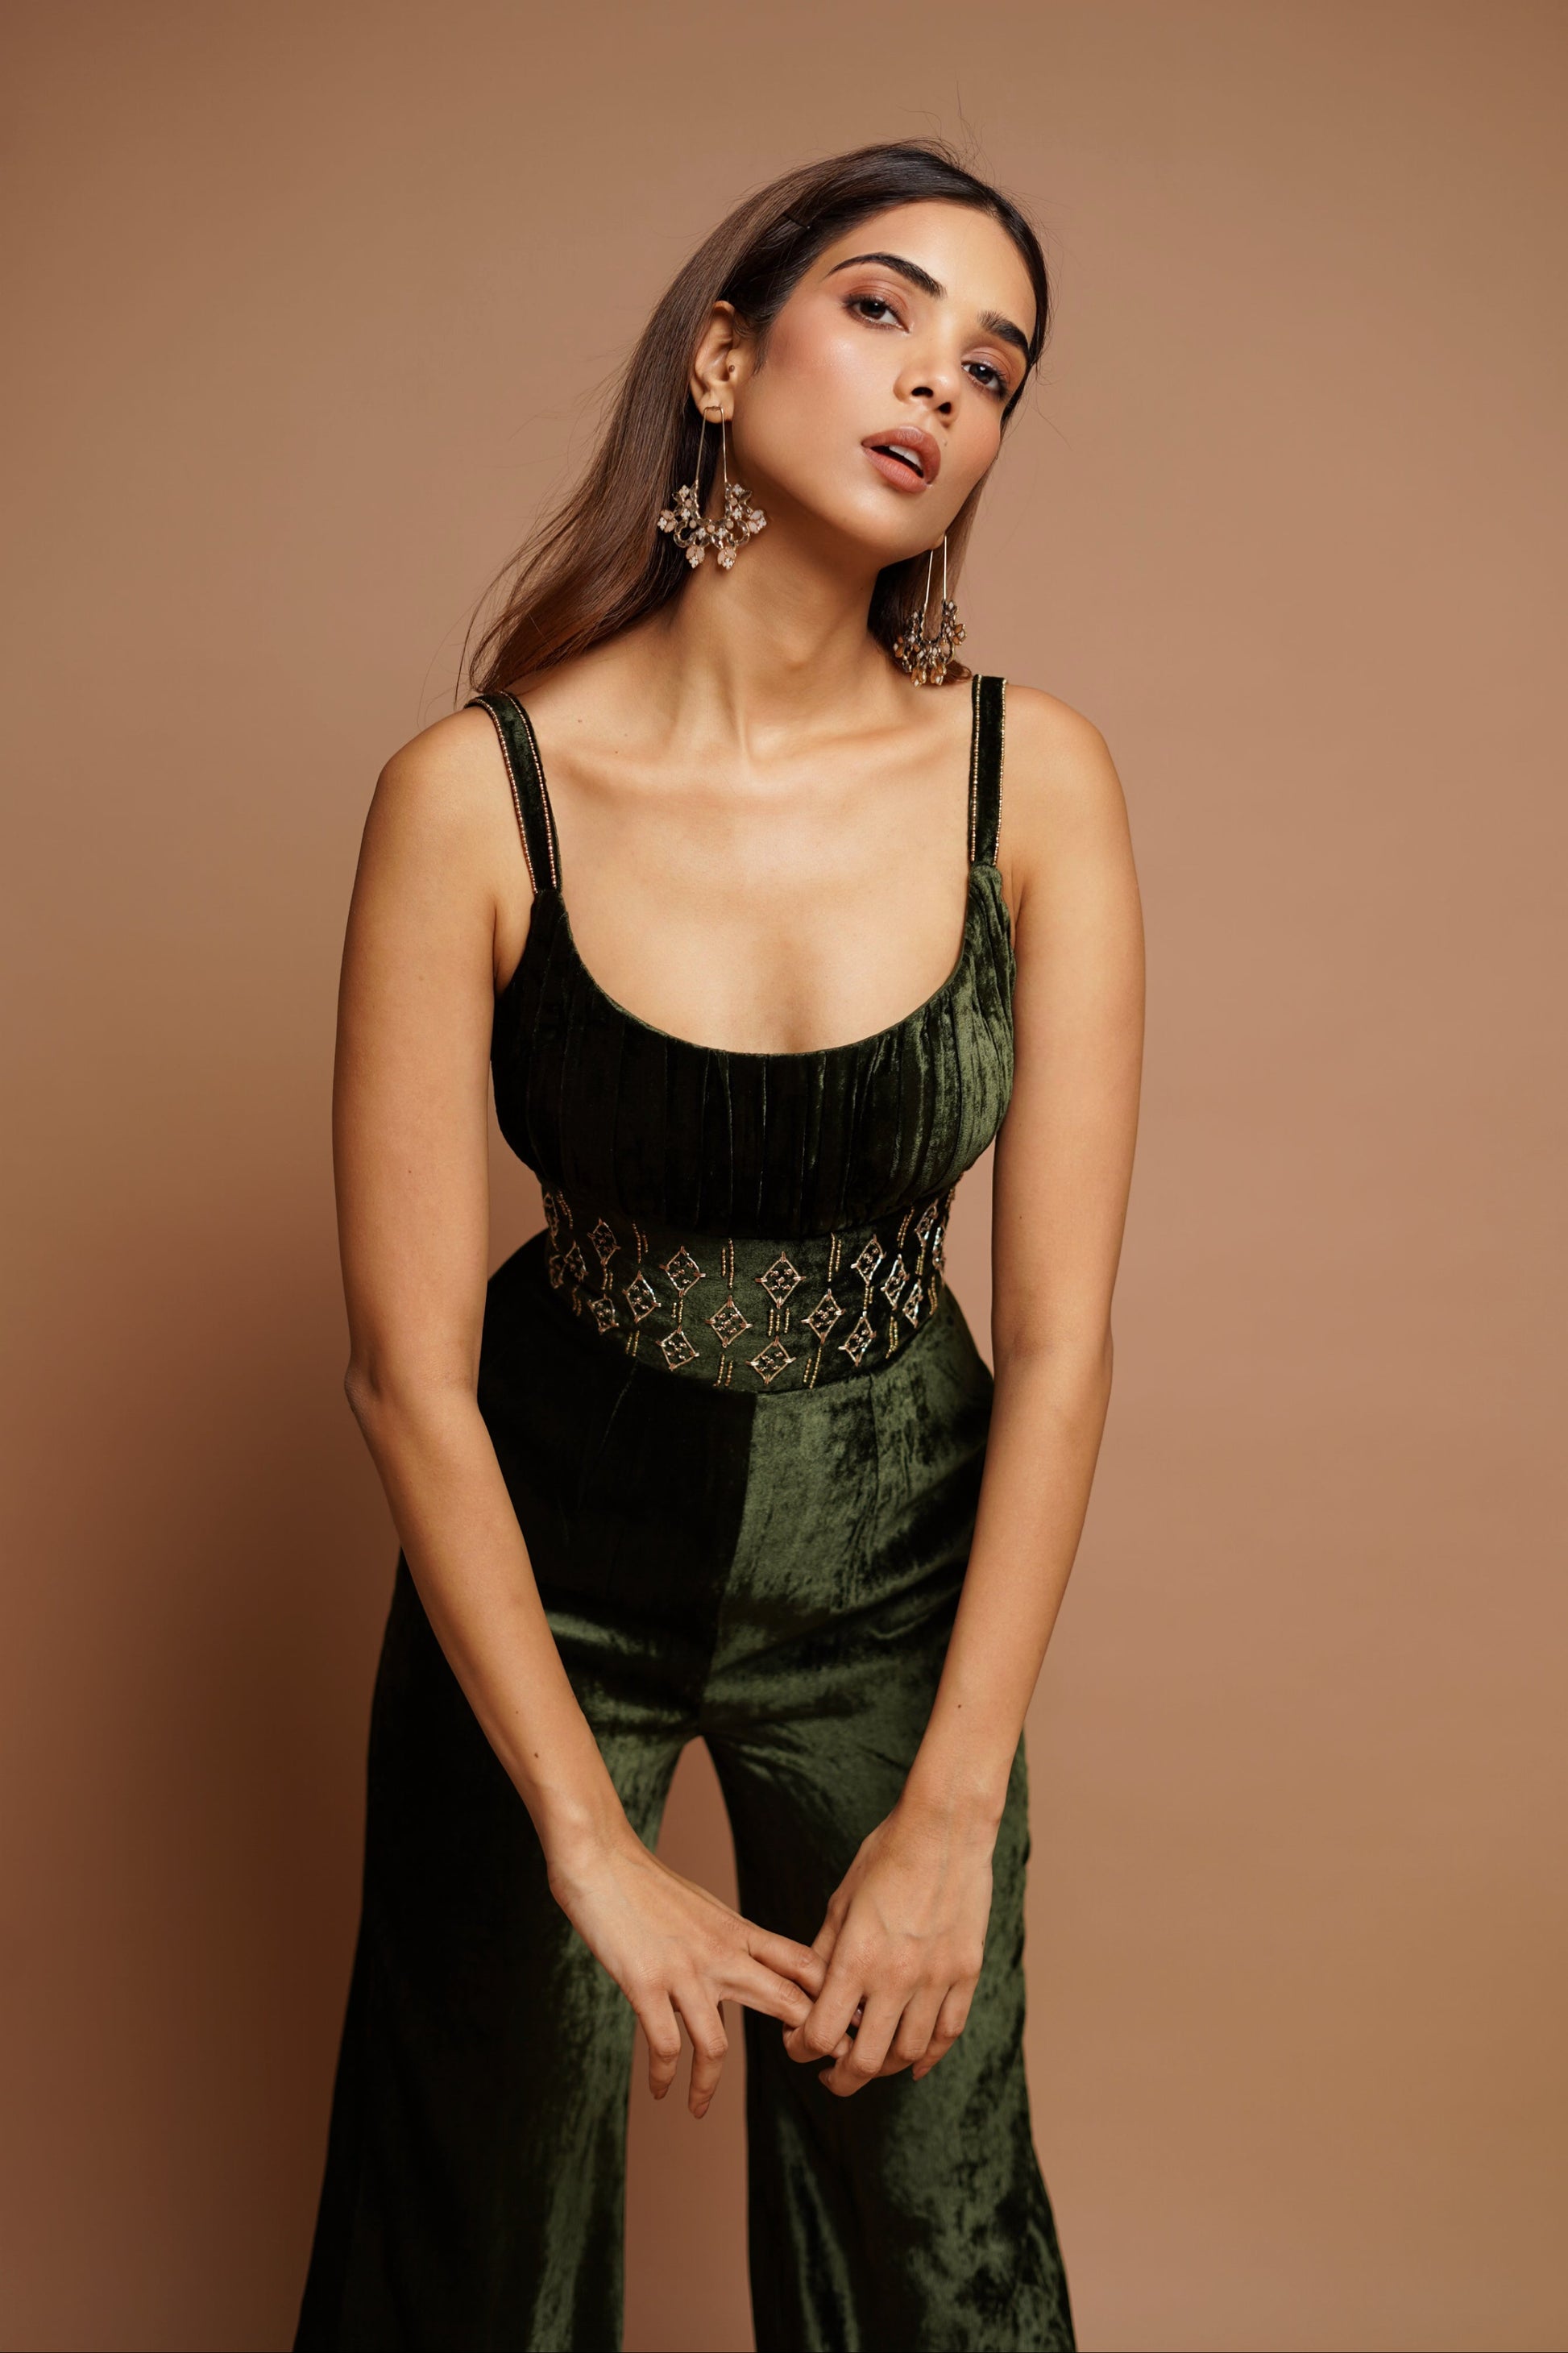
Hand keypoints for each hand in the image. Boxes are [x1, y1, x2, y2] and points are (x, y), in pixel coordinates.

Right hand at [549, 1825, 846, 2116]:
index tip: (847, 2020)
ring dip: (708, 2086)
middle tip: (831, 2067)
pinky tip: (658, 2089)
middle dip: (812, 2037)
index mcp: (738, 1932)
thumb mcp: (705, 1908)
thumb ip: (730, 1941)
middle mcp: (720, 1953)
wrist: (602, 1863)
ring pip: (716, 2045)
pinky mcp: (646, 1984)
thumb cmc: (649, 1885)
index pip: (801, 1962)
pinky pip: (665, 2045)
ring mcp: (684, 1972)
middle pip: (784, 1999)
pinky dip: (663, 2075)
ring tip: (699, 2109)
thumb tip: (750, 1968)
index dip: (831, 1992)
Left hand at [782, 1799, 994, 2095]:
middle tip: (830, 2075)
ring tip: (869, 2061)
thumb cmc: (886, 1856)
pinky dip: (929, 2057)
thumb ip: (826, 1953)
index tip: (797, 2045)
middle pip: (866, 2061)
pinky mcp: (966, 1973)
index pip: (821, 2033)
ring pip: (909, 2053)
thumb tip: (811, 1996)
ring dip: (883, 2067)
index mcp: (857, 1957)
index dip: (801, 2049)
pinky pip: (948, 2033)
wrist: (945, 1828)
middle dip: (840, 2078)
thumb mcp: (842, 1901)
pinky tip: (912, 2064)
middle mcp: (898, 1976)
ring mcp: (937, 1978)